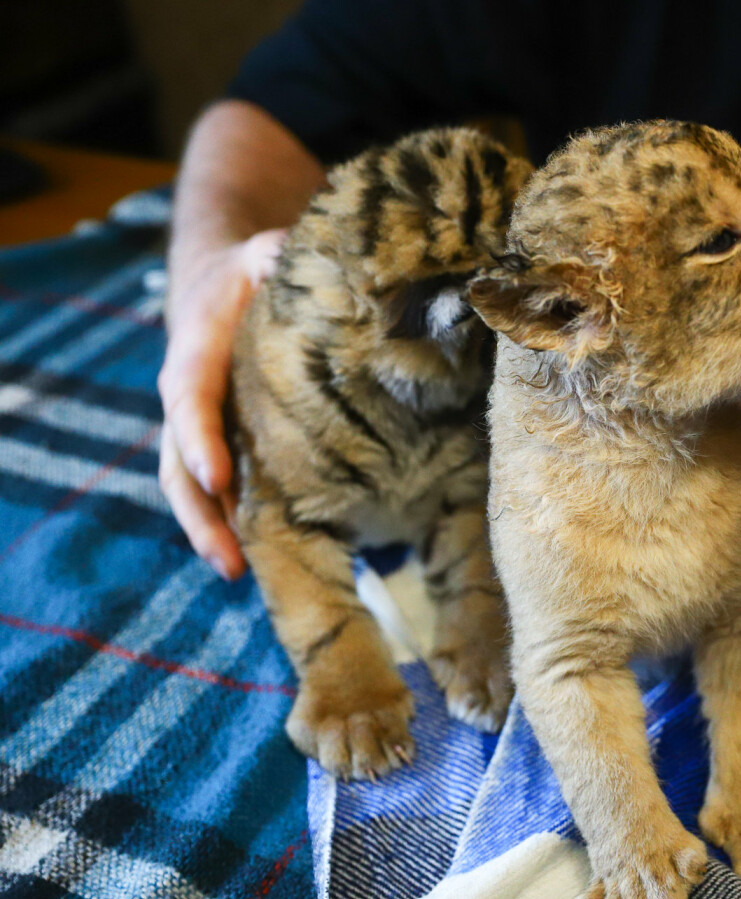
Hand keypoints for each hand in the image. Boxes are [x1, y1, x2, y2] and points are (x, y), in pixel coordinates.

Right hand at [157, 229, 284, 578]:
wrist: (222, 280)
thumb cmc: (252, 269)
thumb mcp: (266, 253)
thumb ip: (280, 257)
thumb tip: (330, 266)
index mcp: (197, 352)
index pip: (190, 398)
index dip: (201, 439)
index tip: (219, 477)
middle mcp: (189, 397)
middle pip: (179, 463)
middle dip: (201, 514)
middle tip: (228, 560)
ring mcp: (201, 426)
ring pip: (190, 487)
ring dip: (211, 531)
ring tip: (238, 572)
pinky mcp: (220, 443)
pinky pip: (216, 488)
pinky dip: (232, 521)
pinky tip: (263, 556)